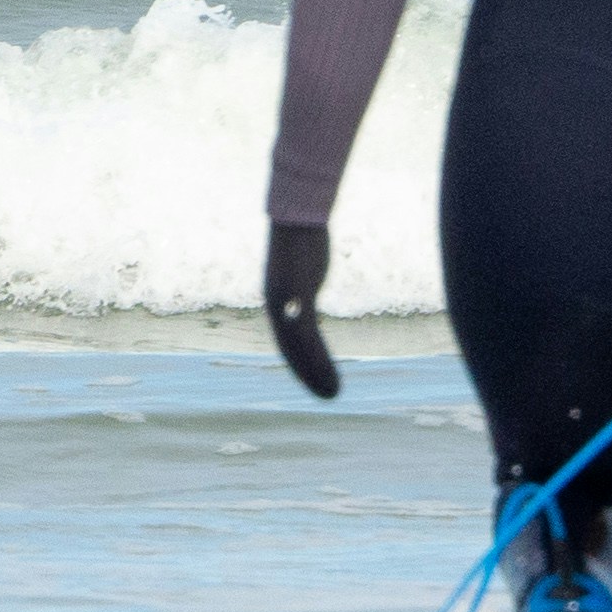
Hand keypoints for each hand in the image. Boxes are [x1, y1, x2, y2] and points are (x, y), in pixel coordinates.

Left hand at [265, 222, 340, 399]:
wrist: (298, 217)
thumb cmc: (303, 238)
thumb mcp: (306, 267)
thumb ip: (305, 285)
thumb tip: (309, 292)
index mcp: (279, 299)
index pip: (288, 339)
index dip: (301, 361)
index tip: (315, 377)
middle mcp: (277, 304)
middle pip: (291, 349)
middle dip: (308, 374)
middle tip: (328, 395)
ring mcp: (284, 302)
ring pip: (299, 349)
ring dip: (315, 373)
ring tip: (333, 393)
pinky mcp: (295, 298)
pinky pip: (307, 336)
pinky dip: (318, 360)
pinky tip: (331, 373)